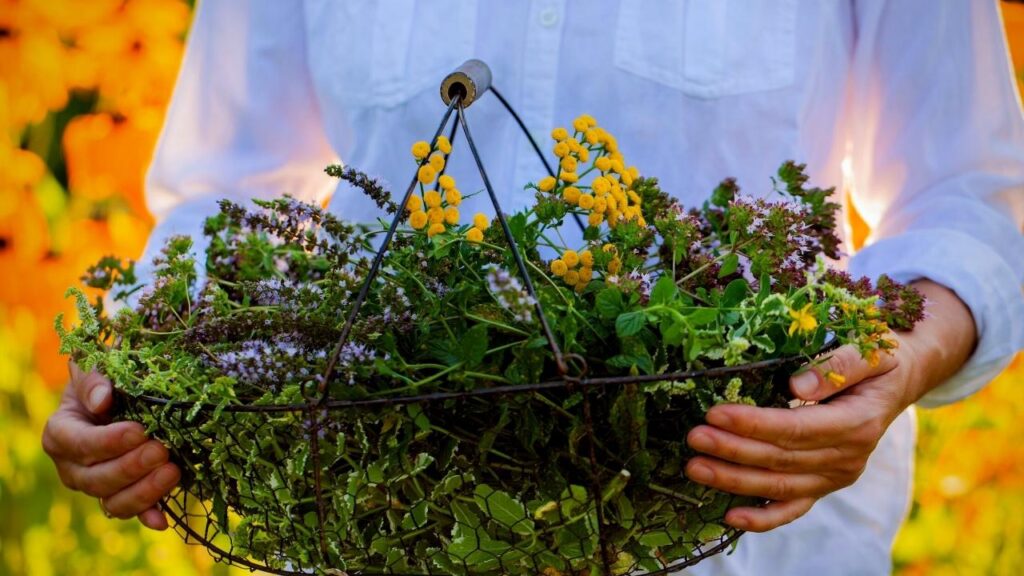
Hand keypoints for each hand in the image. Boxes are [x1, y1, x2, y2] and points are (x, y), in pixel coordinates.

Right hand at [42, 361, 180, 529]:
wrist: (120, 396)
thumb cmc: (106, 378)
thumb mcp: (95, 369)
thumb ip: (94, 381)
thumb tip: (102, 399)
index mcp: (61, 434)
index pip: (79, 444)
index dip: (108, 442)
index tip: (139, 431)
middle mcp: (73, 467)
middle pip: (96, 478)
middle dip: (131, 467)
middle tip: (161, 450)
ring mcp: (97, 485)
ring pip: (113, 500)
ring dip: (143, 491)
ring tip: (172, 472)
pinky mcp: (122, 495)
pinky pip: (132, 511)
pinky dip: (147, 516)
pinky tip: (163, 520)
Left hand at [684, 280, 976, 532]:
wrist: (896, 381)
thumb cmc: (877, 358)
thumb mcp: (870, 350)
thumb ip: (837, 365)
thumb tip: (797, 385)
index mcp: (857, 422)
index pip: (797, 428)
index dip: (754, 424)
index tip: (715, 414)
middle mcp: (848, 457)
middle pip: (781, 459)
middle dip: (733, 450)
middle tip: (693, 438)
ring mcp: (836, 476)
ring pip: (779, 485)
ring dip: (734, 480)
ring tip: (695, 467)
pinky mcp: (824, 486)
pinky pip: (792, 508)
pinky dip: (762, 517)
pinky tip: (730, 517)